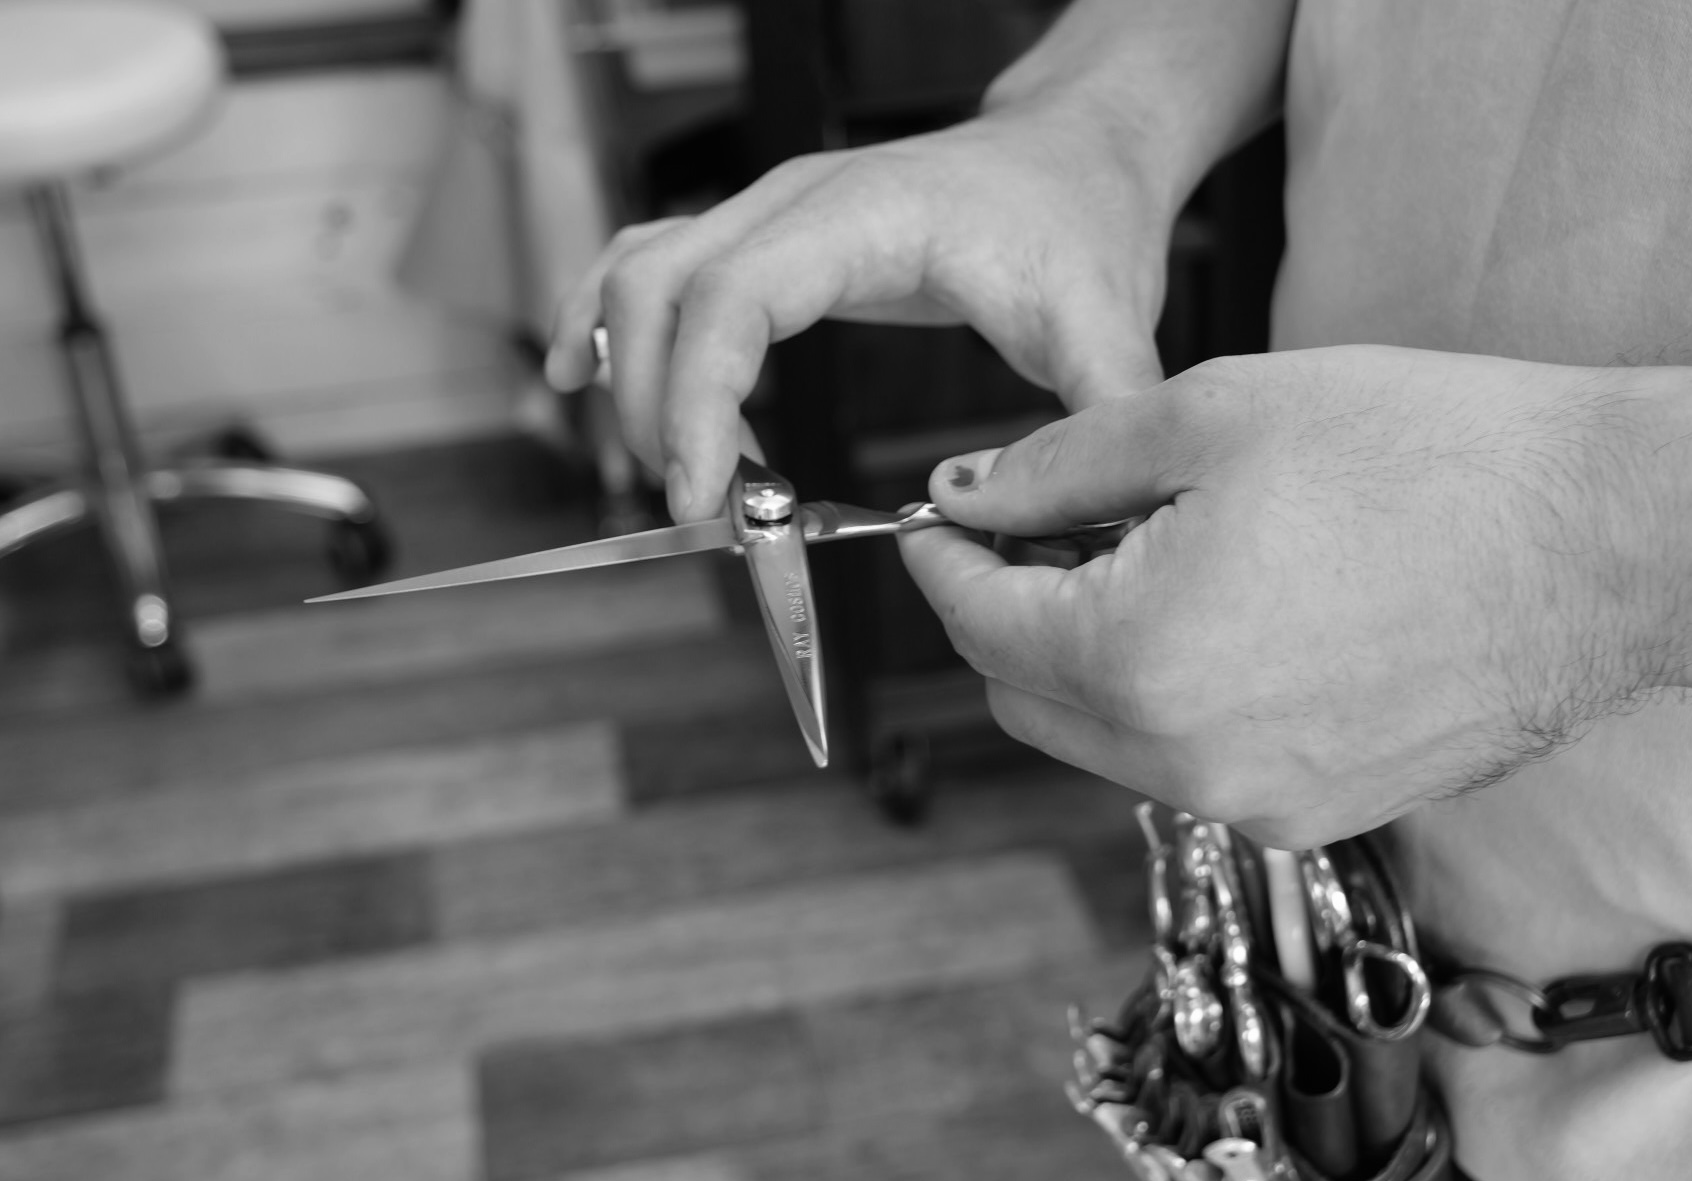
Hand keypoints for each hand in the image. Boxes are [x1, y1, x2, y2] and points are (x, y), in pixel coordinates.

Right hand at [542, 109, 1174, 520]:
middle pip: (659, 287)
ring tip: (658, 469)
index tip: (700, 495)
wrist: (1071, 151)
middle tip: (694, 509)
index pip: (734, 296)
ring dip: (626, 372)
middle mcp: (797, 202)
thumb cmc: (1079, 222)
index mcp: (866, 217)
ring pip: (639, 273)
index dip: (698, 399)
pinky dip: (610, 322)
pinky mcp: (764, 236)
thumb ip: (1098, 423)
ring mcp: (769, 212)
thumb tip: (1061, 518)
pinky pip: (653, 264)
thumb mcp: (1109, 326)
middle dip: (653, 408)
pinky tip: (583, 375)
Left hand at [899, 345, 1673, 846]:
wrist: (1607, 544)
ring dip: (1085, 658)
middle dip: (1005, 613)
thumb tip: (966, 497)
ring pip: (1100, 740)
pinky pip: (1186, 763)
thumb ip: (1058, 466)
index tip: (937, 520)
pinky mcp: (1314, 817)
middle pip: (1023, 698)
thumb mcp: (1209, 416)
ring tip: (1148, 556)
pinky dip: (1165, 699)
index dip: (941, 564)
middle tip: (1040, 524)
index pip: (978, 626)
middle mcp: (1185, 762)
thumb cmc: (1426, 458)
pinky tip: (1223, 615)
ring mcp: (1255, 805)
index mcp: (1140, 660)